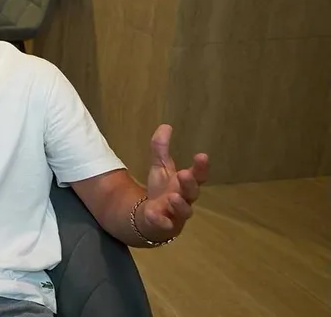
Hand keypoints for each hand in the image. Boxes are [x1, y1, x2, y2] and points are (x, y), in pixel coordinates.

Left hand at [140, 124, 208, 241]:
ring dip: (179, 204)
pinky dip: (159, 220)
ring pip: (183, 211)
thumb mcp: (160, 168)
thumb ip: (160, 149)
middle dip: (190, 184)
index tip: (202, 155)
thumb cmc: (162, 191)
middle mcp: (185, 199)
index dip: (201, 167)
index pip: (198, 175)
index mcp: (185, 184)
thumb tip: (165, 125)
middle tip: (184, 174)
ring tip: (172, 196)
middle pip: (192, 193)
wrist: (150, 218)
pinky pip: (164, 224)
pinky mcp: (164, 226)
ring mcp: (176, 214)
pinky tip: (152, 213)